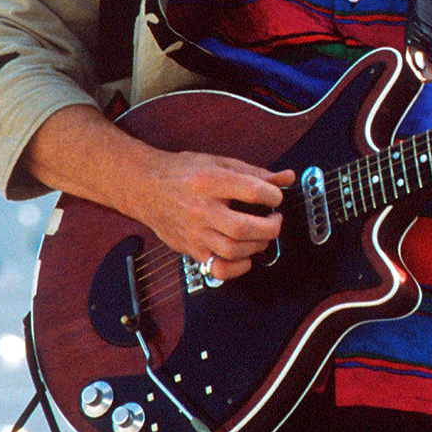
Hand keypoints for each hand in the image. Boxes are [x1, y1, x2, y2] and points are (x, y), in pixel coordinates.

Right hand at [132, 151, 294, 281]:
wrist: (145, 187)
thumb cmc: (182, 173)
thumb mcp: (220, 162)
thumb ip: (255, 172)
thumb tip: (286, 177)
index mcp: (210, 181)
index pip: (251, 191)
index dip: (273, 195)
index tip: (276, 197)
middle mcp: (201, 209)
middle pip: (243, 227)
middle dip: (270, 227)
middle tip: (275, 220)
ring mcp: (194, 232)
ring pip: (232, 250)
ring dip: (257, 246)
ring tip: (262, 235)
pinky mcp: (190, 249)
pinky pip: (218, 268)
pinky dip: (238, 267)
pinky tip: (245, 255)